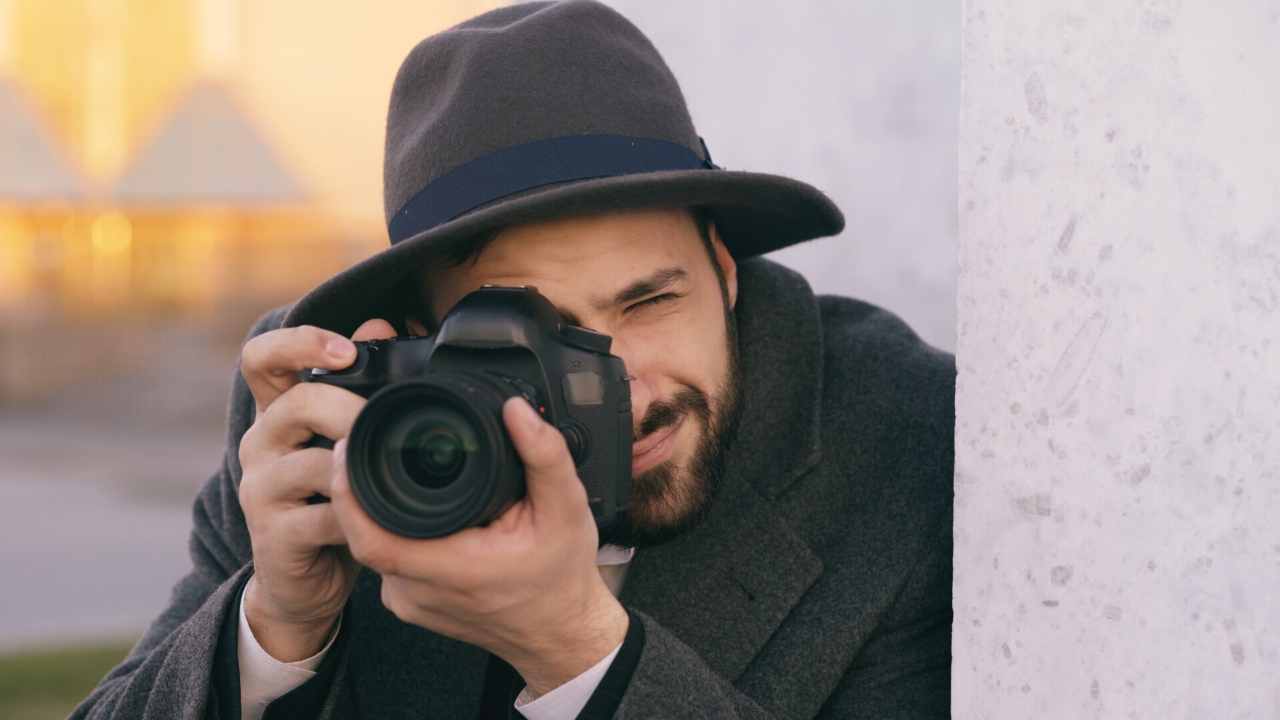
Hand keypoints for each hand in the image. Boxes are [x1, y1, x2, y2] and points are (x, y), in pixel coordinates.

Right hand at [236, 317, 396, 660]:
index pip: (260, 358)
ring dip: (359, 467)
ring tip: (389, 475)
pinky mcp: (273, 534)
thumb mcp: (347, 440)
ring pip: (311, 463)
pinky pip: (323, 517)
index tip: (347, 350)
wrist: (305, 580)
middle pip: (297, 403)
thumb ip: (361, 384)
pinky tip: (380, 519)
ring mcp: (260, 489)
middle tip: (385, 423)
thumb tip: (382, 324)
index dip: (299, 343)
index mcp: (277, 412)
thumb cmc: (333, 498)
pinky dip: (358, 516)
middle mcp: (259, 443)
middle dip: (350, 408)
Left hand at [330, 396, 628, 696]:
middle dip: (361, 486)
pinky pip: (386, 562)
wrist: (560, 631)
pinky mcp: (411, 605)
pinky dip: (391, 531)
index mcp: (453, 568)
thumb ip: (544, 455)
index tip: (347, 450)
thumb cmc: (561, 576)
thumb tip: (516, 411)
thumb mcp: (567, 507)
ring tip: (391, 470)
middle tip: (368, 442)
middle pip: (365, 534)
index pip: (372, 537)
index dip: (348, 495)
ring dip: (377, 509)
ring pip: (374, 546)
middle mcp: (421, 591)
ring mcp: (412, 603)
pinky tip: (413, 509)